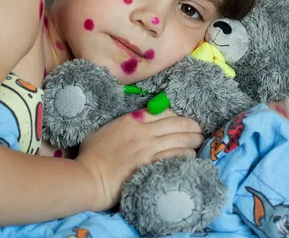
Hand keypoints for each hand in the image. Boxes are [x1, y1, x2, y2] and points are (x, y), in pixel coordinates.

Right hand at [75, 109, 202, 211]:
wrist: (89, 177)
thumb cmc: (91, 155)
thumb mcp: (105, 129)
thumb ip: (123, 124)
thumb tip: (135, 123)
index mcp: (131, 120)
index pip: (163, 110)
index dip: (178, 114)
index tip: (183, 119)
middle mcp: (143, 132)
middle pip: (177, 123)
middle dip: (192, 126)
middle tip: (199, 130)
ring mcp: (148, 149)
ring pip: (181, 140)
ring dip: (193, 141)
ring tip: (198, 143)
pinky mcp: (152, 165)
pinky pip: (177, 156)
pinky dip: (187, 155)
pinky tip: (190, 157)